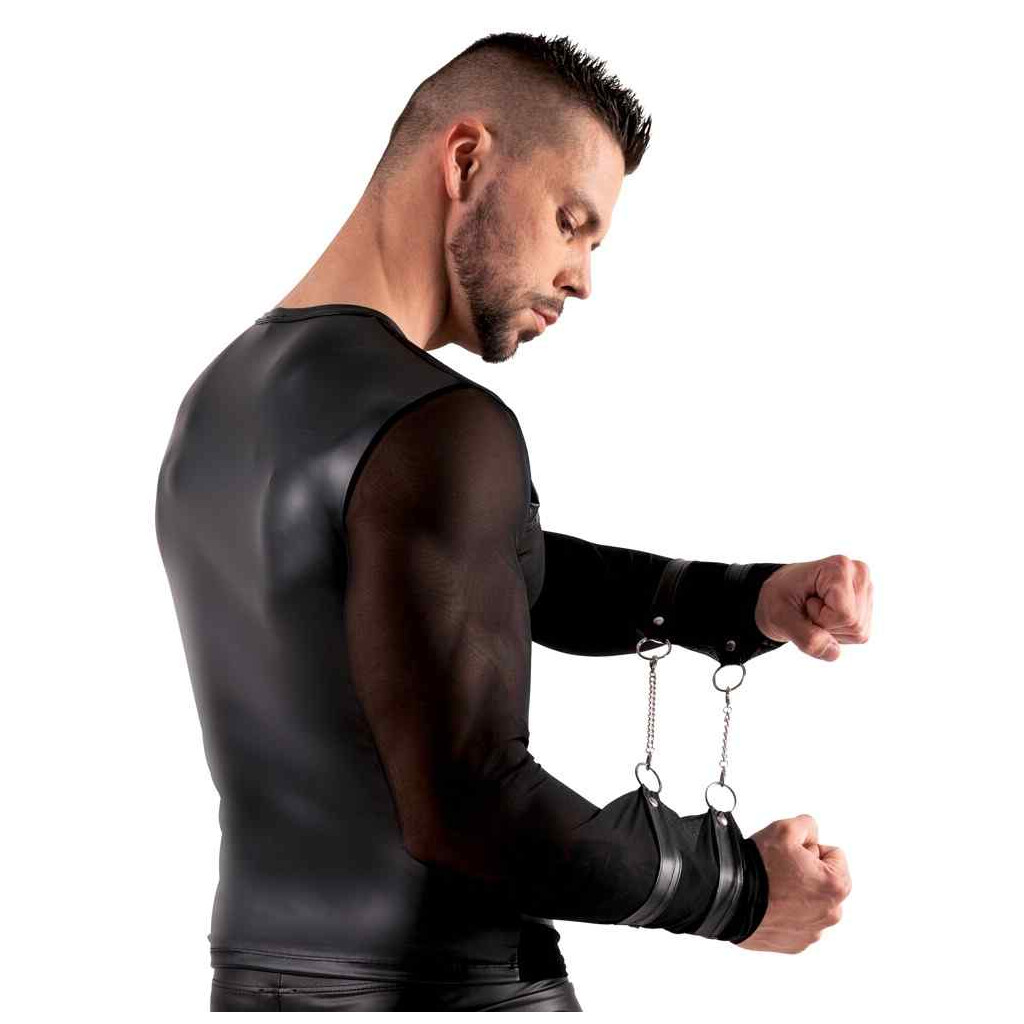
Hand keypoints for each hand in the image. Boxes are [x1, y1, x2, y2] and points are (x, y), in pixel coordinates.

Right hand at [737, 815, 850, 953]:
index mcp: (835, 885)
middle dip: (807, 872)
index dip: (810, 849)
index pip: (835, 855)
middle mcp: (830, 913)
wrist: (730, 899)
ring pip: (811, 902)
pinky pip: (797, 921)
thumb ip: (807, 825)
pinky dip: (786, 912)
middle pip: (824, 880)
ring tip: (772, 887)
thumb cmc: (760, 869)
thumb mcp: (785, 829)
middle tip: (781, 869)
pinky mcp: (795, 944)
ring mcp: (812, 931)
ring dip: (798, 894)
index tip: (792, 855)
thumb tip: (810, 834)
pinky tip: (769, 903)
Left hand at [755, 555, 871, 660]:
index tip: (806, 602)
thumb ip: (806, 637)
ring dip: (831, 629)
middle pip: (854, 624)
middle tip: (809, 608)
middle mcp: (859, 574)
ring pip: (858, 632)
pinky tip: (826, 615)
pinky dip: (838, 632)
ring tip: (816, 610)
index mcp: (839, 567)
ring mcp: (865, 590)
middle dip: (826, 625)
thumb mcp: (780, 617)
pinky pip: (858, 635)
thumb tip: (834, 653)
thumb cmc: (778, 598)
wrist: (780, 594)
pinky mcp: (866, 606)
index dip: (821, 618)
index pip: (845, 615)